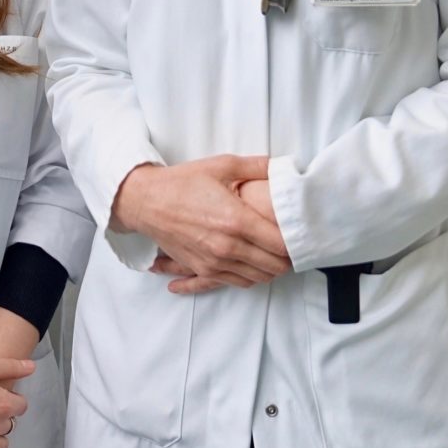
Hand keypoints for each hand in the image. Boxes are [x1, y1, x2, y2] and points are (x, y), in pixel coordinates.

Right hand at [153, 177, 283, 293]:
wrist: (147, 201)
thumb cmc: (183, 182)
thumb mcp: (222, 165)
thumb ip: (256, 166)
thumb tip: (282, 165)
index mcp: (237, 220)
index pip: (280, 244)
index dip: (296, 242)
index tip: (301, 235)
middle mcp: (228, 247)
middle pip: (273, 266)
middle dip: (287, 258)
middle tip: (292, 246)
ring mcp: (214, 262)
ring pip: (257, 278)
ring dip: (271, 270)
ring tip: (276, 256)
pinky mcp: (203, 269)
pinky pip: (236, 283)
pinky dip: (250, 277)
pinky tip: (254, 267)